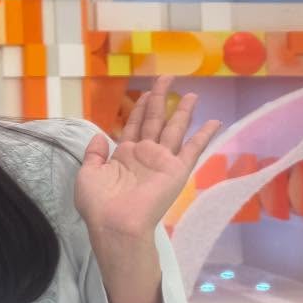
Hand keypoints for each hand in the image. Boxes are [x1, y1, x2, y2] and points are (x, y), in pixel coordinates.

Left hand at [75, 76, 220, 246]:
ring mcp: (162, 162)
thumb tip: (99, 136)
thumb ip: (94, 153)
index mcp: (124, 155)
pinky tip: (215, 122)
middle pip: (155, 120)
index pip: (135, 124)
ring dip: (182, 111)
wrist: (114, 224)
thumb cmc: (98, 203)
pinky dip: (204, 136)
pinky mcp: (176, 171)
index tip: (147, 90)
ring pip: (174, 129)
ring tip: (191, 94)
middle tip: (167, 78)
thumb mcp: (88, 173)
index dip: (141, 107)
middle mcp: (145, 155)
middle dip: (160, 98)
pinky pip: (193, 150)